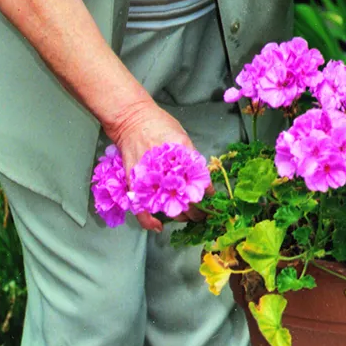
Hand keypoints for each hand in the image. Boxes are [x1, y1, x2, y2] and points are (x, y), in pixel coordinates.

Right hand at [103, 99, 203, 232]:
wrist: (131, 119)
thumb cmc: (159, 124)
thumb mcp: (183, 138)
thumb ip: (192, 159)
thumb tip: (202, 179)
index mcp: (182, 158)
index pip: (202, 186)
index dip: (209, 198)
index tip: (214, 204)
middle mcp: (167, 172)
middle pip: (188, 202)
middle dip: (198, 211)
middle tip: (204, 214)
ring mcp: (150, 180)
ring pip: (169, 209)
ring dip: (181, 216)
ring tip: (188, 217)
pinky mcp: (135, 184)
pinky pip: (141, 210)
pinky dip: (150, 222)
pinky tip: (159, 226)